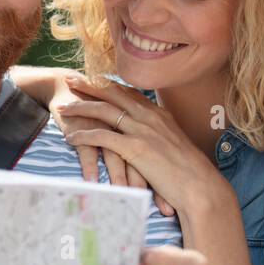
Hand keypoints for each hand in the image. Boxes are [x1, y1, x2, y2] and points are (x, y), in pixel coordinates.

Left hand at [58, 74, 219, 216]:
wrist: (200, 186)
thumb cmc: (189, 172)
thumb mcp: (173, 145)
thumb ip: (159, 135)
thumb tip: (149, 137)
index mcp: (159, 113)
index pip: (128, 92)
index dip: (108, 85)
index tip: (92, 78)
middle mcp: (150, 116)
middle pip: (113, 94)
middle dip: (89, 85)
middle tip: (70, 79)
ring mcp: (143, 130)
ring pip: (104, 111)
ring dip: (80, 107)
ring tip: (63, 108)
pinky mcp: (136, 148)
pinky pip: (102, 137)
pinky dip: (84, 136)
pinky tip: (70, 138)